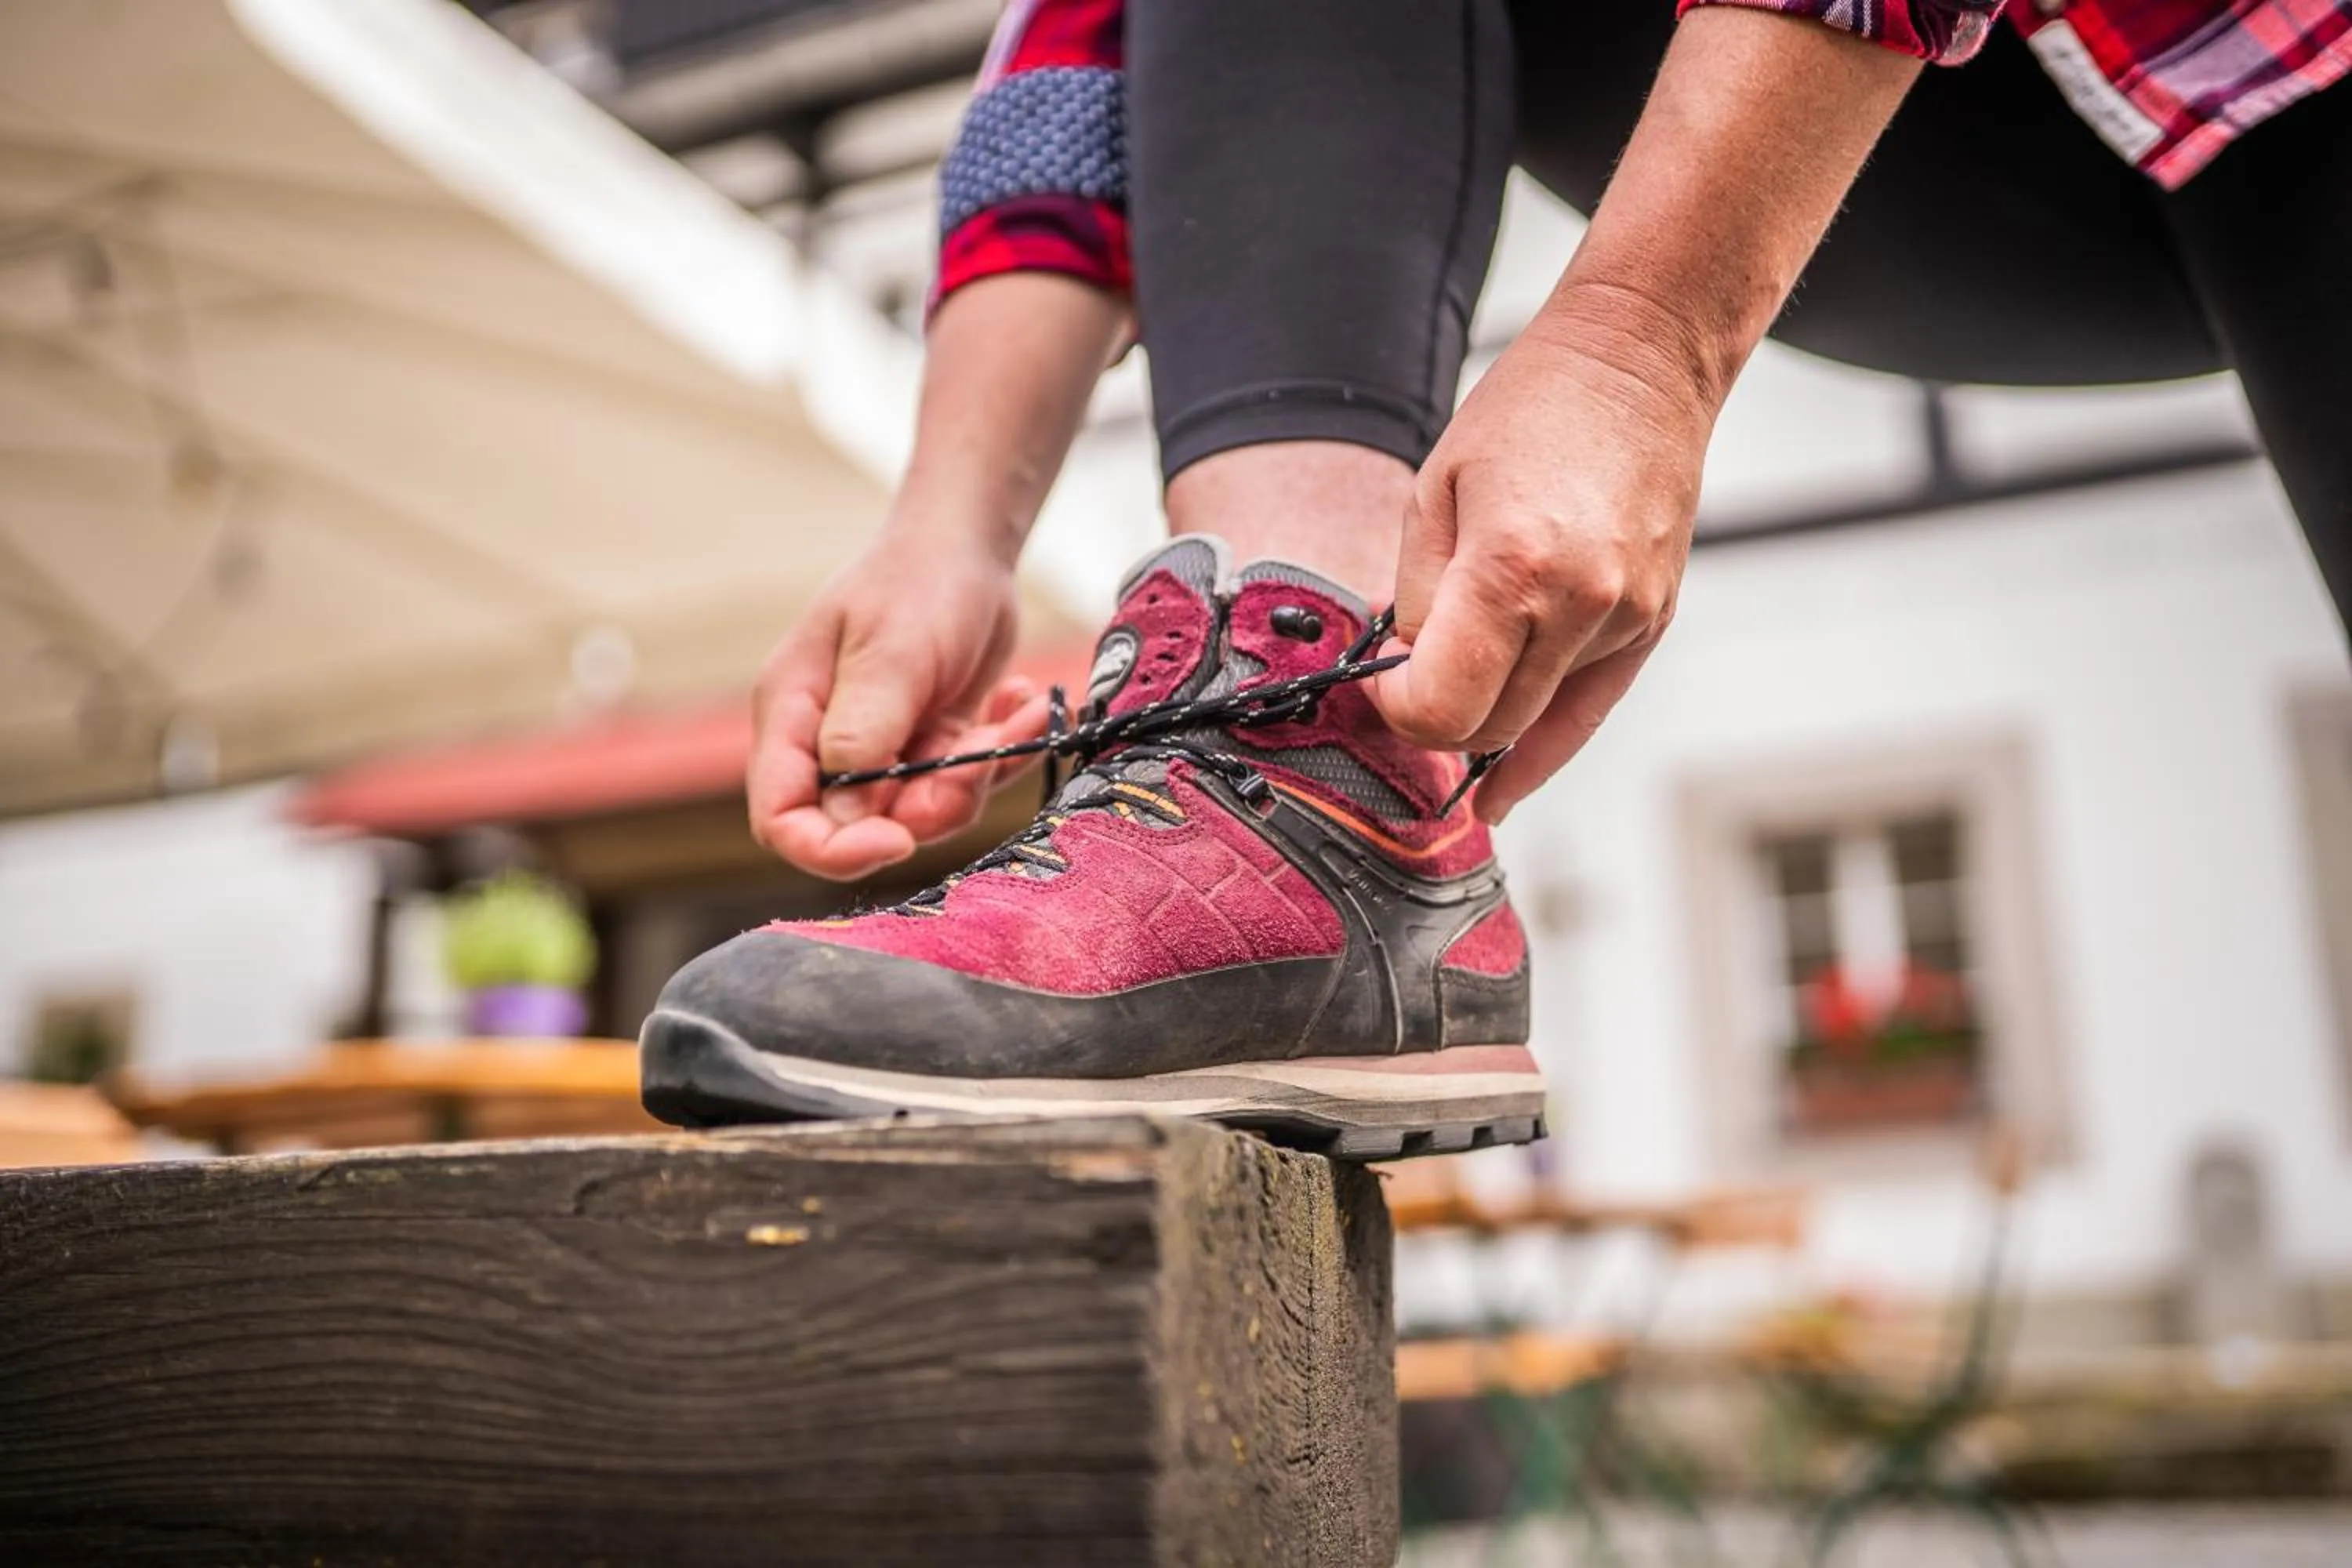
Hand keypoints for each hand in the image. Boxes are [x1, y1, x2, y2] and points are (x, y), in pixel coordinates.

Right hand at [749, 530, 1048, 879]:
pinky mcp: (932, 749)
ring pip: (927, 811)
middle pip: (865, 826)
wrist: (968, 548)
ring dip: (980, 773)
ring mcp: (884, 750)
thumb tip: (846, 813)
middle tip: (981, 753)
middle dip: (934, 803)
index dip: (830, 849)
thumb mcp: (892, 650)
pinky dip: (1002, 754)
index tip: (896, 839)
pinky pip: (965, 784)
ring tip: (1020, 710)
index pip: (783, 816)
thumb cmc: (917, 581)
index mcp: (793, 716)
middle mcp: (830, 744)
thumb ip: (865, 731)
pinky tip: (1023, 702)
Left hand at [1369, 298, 1708, 822]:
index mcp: (1512, 569)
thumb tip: (1403, 671)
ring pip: (1532, 725)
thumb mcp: (1433, 492)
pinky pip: (1584, 715)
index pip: (1439, 706)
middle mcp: (1581, 606)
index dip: (1395, 707)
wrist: (1639, 362)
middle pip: (1485, 728)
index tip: (1380, 680)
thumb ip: (1413, 596)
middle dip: (1432, 719)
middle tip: (1404, 684)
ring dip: (1482, 721)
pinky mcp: (1652, 625)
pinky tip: (1499, 790)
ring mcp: (1626, 622)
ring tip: (1449, 690)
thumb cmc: (1530, 410)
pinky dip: (1536, 752)